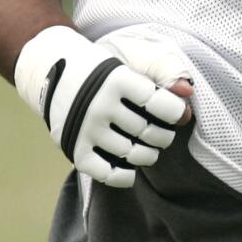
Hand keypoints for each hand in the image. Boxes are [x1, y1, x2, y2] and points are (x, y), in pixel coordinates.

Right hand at [14, 25, 191, 187]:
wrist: (54, 71)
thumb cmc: (104, 72)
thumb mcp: (129, 65)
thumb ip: (161, 82)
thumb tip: (186, 110)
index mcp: (116, 79)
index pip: (158, 103)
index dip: (173, 112)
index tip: (175, 114)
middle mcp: (99, 104)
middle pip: (147, 131)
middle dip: (163, 136)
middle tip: (161, 134)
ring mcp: (86, 128)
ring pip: (131, 153)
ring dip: (147, 155)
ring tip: (147, 148)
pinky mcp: (74, 149)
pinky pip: (106, 173)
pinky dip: (124, 176)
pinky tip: (130, 169)